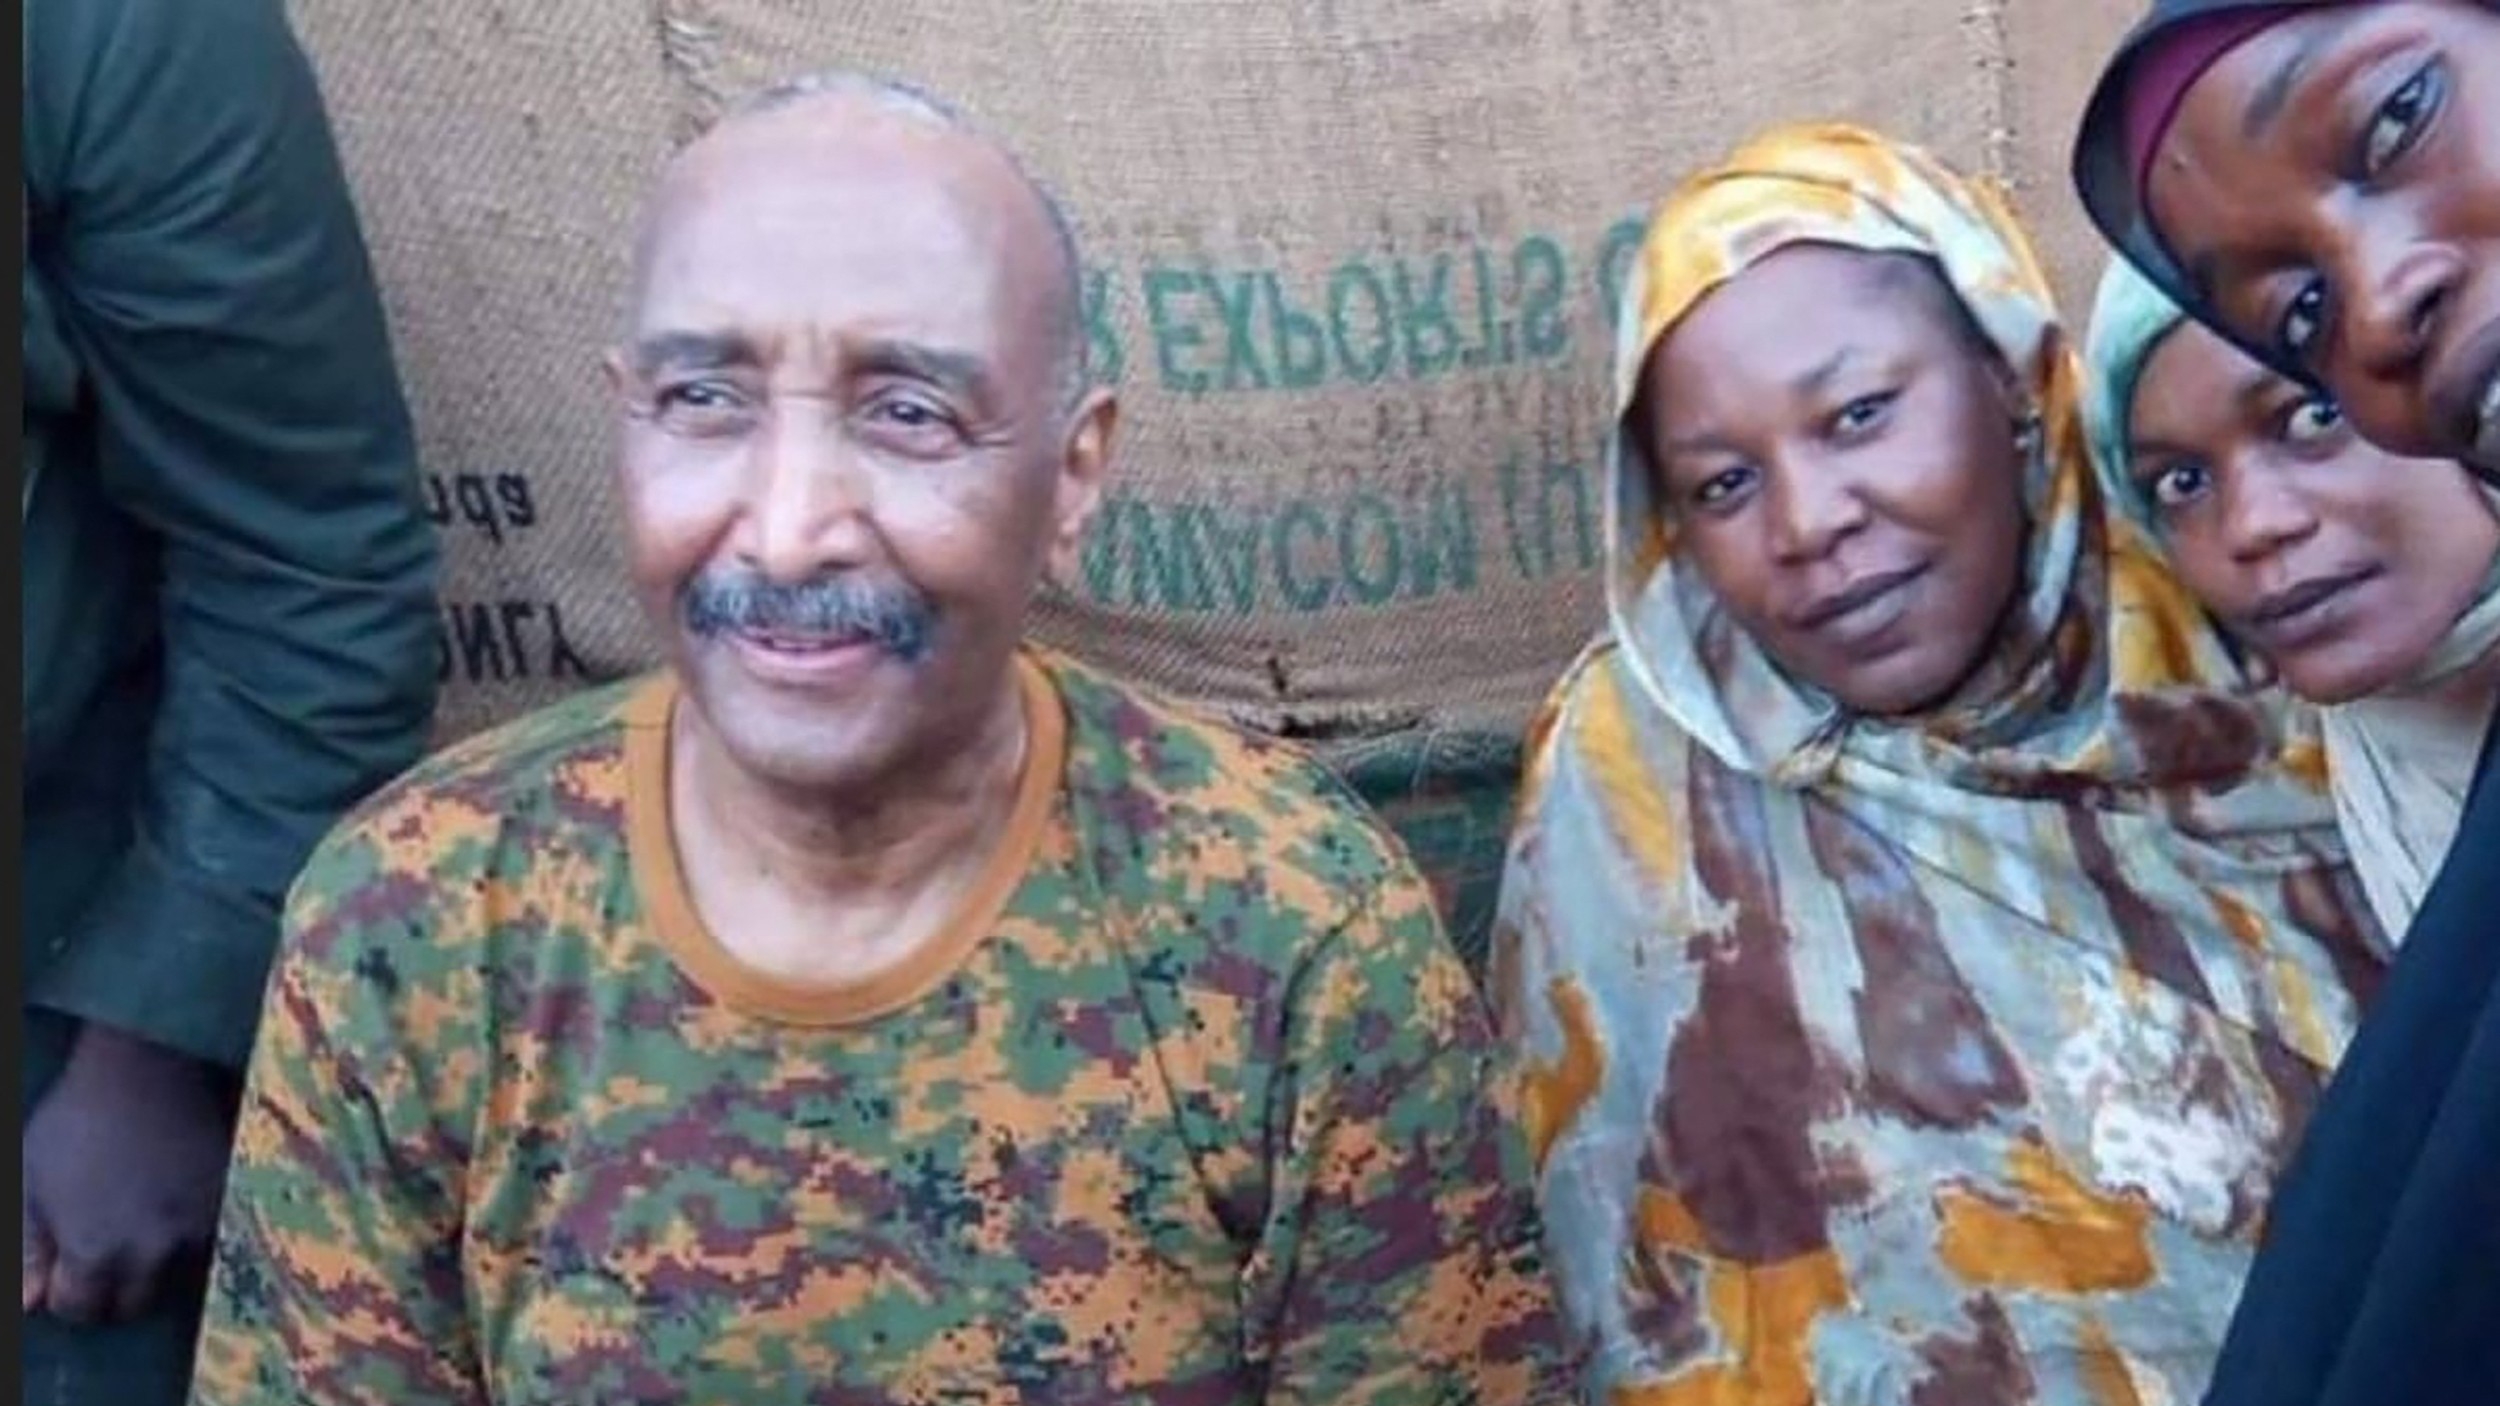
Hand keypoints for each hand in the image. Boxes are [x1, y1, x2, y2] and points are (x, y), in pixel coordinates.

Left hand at [22, 1022, 238, 1323]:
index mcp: (96, 1251)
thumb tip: (33, 1303)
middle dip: (114, 1287)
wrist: (149, 1066)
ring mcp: (199, 1226)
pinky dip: (192, 1233)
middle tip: (106, 1251)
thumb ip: (29, 1249)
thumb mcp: (31, 1184)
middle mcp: (153, 1251)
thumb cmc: (76, 1120)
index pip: (80, 1307)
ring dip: (158, 1262)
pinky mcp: (230, 1199)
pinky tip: (174, 1204)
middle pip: (133, 1303)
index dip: (67, 1290)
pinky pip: (211, 1238)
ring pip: (177, 1273)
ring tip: (143, 1224)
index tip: (67, 1266)